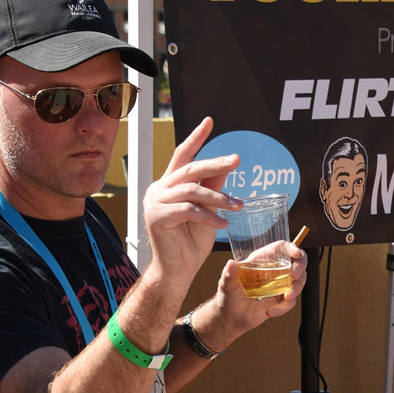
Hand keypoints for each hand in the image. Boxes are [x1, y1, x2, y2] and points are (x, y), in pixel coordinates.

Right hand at [142, 116, 241, 286]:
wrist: (178, 271)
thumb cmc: (192, 242)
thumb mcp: (209, 210)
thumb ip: (213, 188)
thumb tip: (228, 164)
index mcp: (169, 184)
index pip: (183, 156)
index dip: (196, 138)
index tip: (209, 121)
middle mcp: (159, 189)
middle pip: (189, 169)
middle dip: (214, 164)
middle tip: (236, 160)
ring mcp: (154, 202)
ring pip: (191, 190)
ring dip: (218, 197)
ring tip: (239, 205)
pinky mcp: (157, 217)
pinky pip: (188, 210)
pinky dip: (208, 216)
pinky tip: (224, 223)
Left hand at [211, 242, 308, 343]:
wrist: (231, 318)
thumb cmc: (228, 296)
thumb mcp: (226, 284)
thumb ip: (229, 274)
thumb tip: (231, 263)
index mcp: (263, 261)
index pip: (282, 248)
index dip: (292, 248)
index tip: (296, 254)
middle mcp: (274, 271)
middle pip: (297, 262)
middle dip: (301, 267)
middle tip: (295, 276)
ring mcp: (280, 285)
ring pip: (298, 282)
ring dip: (296, 289)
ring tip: (287, 297)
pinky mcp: (281, 300)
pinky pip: (290, 302)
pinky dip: (283, 308)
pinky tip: (269, 312)